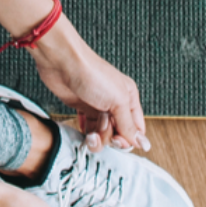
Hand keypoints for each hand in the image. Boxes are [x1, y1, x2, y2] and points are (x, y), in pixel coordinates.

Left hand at [31, 16, 147, 153]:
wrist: (63, 64)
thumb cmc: (92, 74)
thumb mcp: (118, 100)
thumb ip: (129, 124)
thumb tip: (142, 143)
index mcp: (129, 98)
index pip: (136, 128)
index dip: (128, 139)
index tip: (118, 142)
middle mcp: (115, 103)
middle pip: (118, 133)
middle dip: (110, 138)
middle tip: (101, 131)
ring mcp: (98, 107)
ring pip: (103, 134)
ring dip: (96, 138)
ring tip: (90, 133)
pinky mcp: (82, 108)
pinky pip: (88, 129)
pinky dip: (86, 133)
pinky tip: (84, 132)